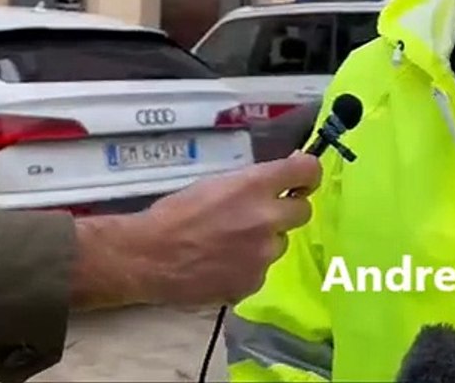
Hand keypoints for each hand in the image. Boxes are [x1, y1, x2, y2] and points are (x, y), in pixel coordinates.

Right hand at [125, 153, 322, 305]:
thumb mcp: (215, 184)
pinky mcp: (253, 282)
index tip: (300, 179)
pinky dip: (247, 267)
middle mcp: (267, 219)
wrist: (146, 258)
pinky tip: (221, 265)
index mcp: (255, 186)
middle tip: (260, 215)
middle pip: (302, 211)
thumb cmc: (174, 214)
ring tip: (228, 245)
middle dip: (286, 211)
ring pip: (279, 244)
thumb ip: (253, 182)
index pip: (308, 171)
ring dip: (263, 242)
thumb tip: (284, 175)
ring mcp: (263, 255)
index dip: (307, 174)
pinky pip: (261, 270)